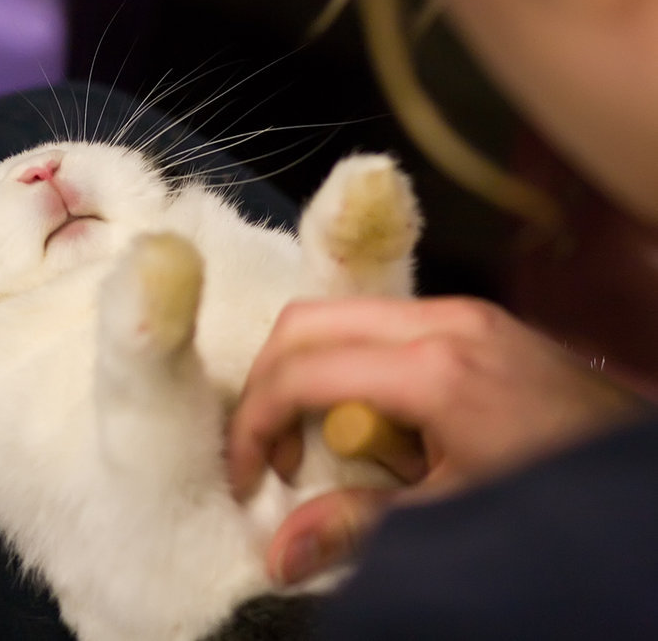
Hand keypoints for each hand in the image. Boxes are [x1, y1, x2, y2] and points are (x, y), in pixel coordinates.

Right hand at [227, 296, 646, 583]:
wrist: (653, 471)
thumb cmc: (559, 490)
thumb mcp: (456, 516)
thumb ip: (359, 524)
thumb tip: (277, 556)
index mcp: (432, 368)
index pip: (302, 372)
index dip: (254, 424)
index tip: (248, 477)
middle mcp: (439, 319)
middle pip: (306, 322)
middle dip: (270, 387)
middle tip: (273, 455)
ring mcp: (459, 311)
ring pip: (340, 318)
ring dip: (311, 375)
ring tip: (324, 444)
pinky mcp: (473, 318)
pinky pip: (380, 327)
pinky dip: (351, 367)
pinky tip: (376, 422)